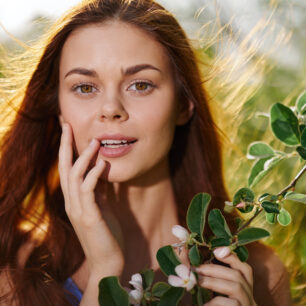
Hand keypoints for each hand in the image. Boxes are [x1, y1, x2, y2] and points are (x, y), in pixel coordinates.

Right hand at [58, 123, 123, 278]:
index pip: (67, 169)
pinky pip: (88, 191)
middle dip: (66, 145)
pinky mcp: (90, 217)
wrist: (108, 260)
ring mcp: (78, 210)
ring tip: (95, 141)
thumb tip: (101, 169)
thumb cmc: (106, 232)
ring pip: (75, 177)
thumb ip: (99, 189)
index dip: (67, 149)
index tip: (68, 130)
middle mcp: (72, 202)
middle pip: (64, 168)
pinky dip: (94, 175)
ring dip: (84, 158)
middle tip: (66, 125)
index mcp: (74, 199)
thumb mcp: (102, 206)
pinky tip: (102, 164)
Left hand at [196, 247, 256, 305]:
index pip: (245, 270)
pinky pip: (233, 304)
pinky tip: (204, 304)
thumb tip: (196, 262)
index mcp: (246, 292)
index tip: (215, 251)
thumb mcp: (216, 295)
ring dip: (214, 282)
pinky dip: (216, 302)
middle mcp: (251, 299)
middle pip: (238, 276)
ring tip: (198, 281)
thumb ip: (212, 280)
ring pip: (236, 287)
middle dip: (215, 269)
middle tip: (196, 268)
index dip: (231, 258)